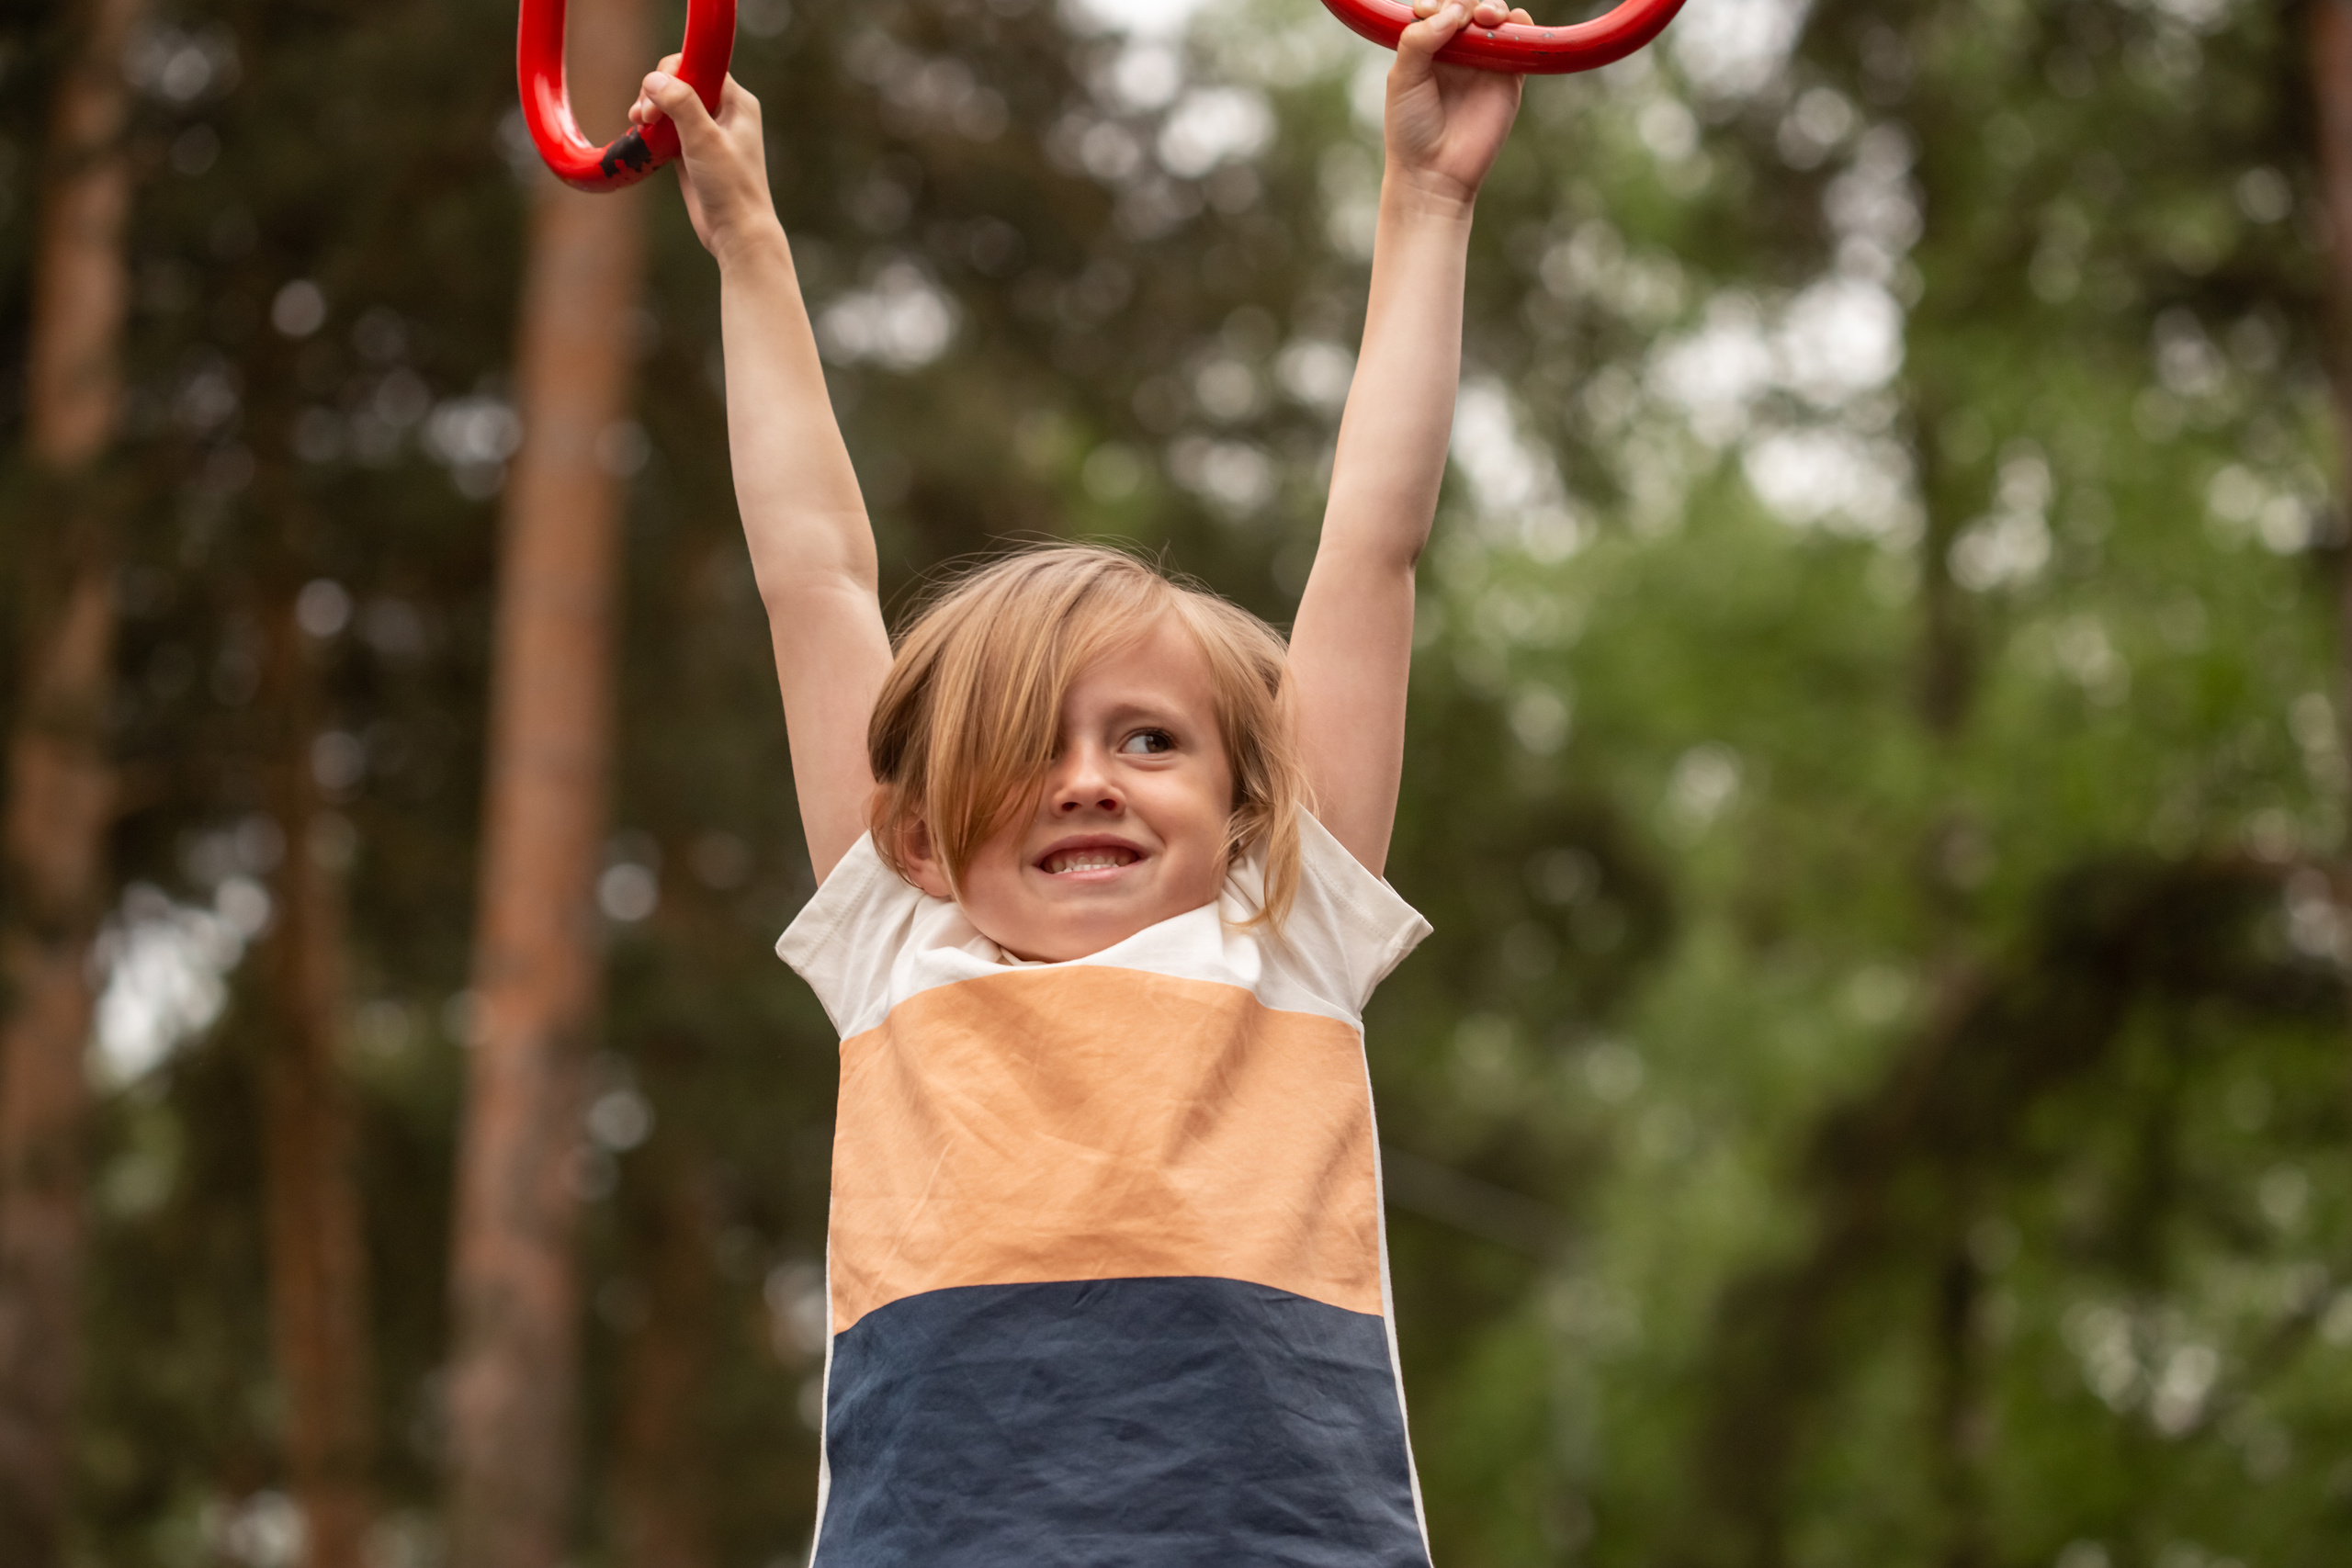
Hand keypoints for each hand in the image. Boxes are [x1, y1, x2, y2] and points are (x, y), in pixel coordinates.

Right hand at [630, 57, 783, 264]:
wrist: (736, 232)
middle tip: (643, 117)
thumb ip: (681, 104)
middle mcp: (724, 111)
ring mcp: (708, 130)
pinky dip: (652, 128)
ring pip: (670, 104)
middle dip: (656, 92)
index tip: (655, 98)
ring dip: (650, 108)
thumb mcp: (704, 140)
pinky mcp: (693, 149)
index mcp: (737, 102)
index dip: (672, 73)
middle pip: (680, 81)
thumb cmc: (730, 187)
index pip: (698, 65)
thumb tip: (654, 79)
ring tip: (637, 124)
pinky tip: (640, 134)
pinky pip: (667, 126)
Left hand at [1385, 0, 1529, 207]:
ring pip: (1497, 17)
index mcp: (1427, 47)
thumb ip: (1419, 40)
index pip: (1439, 7)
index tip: (1427, 11)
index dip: (1438, 2)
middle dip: (1466, 2)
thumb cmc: (1411, 130)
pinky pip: (1521, 41)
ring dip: (1494, 7)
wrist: (1434, 173)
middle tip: (1461, 16)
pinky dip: (1520, 25)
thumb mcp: (1402, 79)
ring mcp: (1485, 62)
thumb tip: (1453, 12)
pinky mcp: (1509, 77)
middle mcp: (1457, 51)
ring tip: (1485, 18)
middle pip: (1469, 7)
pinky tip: (1508, 24)